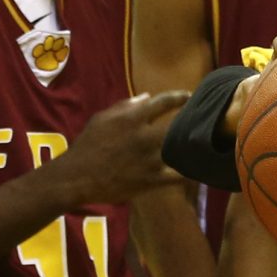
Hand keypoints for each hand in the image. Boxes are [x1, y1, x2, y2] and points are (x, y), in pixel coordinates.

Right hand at [58, 92, 188, 206]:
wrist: (77, 177)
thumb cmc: (87, 145)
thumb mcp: (102, 119)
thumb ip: (125, 106)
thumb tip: (147, 97)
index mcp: (132, 119)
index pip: (163, 102)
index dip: (179, 97)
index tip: (188, 96)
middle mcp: (144, 137)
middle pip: (178, 126)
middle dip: (190, 121)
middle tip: (199, 121)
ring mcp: (150, 160)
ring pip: (181, 151)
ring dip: (190, 147)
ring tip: (199, 144)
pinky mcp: (152, 180)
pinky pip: (177, 176)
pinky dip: (187, 173)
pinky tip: (194, 168)